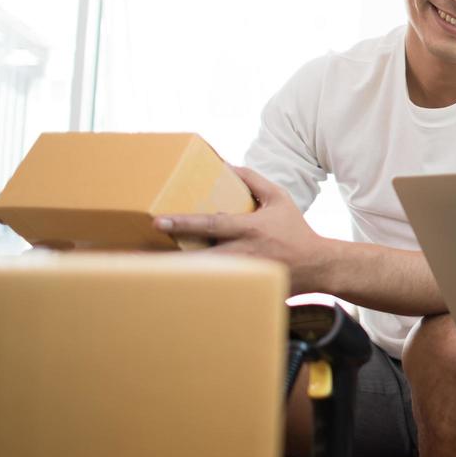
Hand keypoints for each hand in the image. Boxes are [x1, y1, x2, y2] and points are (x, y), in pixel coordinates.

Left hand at [154, 166, 324, 291]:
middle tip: (138, 255)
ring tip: (147, 276)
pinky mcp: (245, 289)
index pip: (212, 225)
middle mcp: (244, 253)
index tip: (158, 221)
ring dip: (178, 276)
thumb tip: (227, 165)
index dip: (184, 222)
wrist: (317, 265)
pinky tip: (174, 292)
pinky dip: (196, 290)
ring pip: (205, 277)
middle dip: (170, 257)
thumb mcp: (279, 198)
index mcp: (250, 229)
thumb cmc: (295, 229)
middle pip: (199, 257)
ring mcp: (243, 274)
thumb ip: (254, 180)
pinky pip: (217, 290)